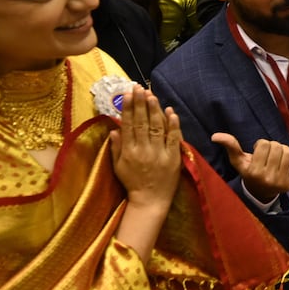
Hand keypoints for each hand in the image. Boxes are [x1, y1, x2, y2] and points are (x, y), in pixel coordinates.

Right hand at [111, 86, 181, 212]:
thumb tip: (114, 129)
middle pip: (141, 122)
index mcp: (129, 151)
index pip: (128, 125)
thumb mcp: (118, 167)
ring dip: (154, 109)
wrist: (150, 201)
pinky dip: (173, 124)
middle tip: (139, 88)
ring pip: (156, 127)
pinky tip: (170, 111)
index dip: (128, 108)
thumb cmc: (133, 183)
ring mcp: (159, 153)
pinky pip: (174, 138)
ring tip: (152, 95)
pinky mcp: (173, 158)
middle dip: (140, 103)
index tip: (127, 94)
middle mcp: (143, 150)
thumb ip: (116, 148)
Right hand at [211, 133, 288, 202]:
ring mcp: (281, 182)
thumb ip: (230, 146)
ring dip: (283, 150)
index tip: (258, 152)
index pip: (263, 144)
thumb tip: (215, 136)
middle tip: (268, 154)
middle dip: (272, 146)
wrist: (260, 193)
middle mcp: (268, 178)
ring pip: (288, 152)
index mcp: (254, 172)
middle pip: (276, 147)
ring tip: (276, 156)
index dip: (261, 144)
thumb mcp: (238, 161)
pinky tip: (286, 160)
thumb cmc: (249, 173)